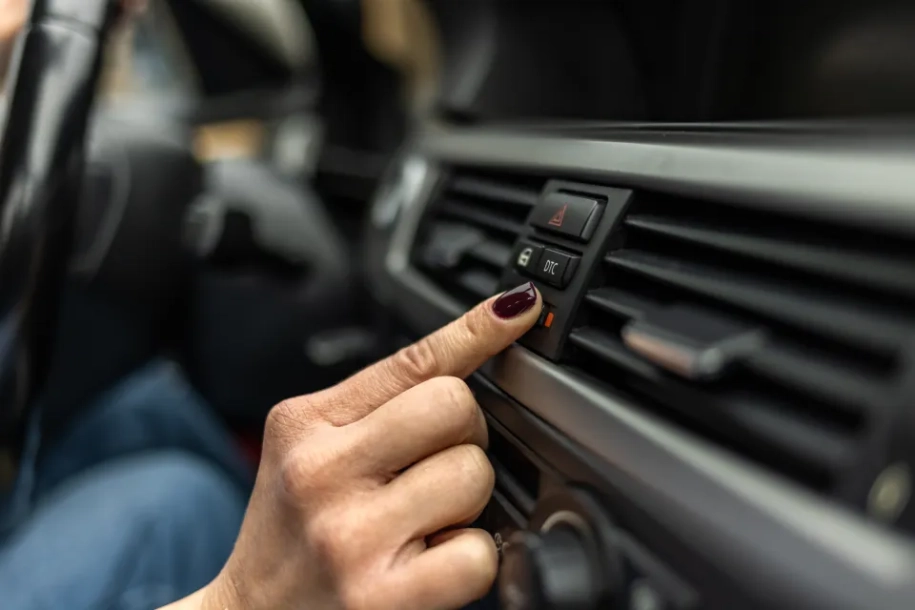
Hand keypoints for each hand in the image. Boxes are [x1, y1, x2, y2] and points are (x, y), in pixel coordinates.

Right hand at [177, 282, 540, 609]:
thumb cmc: (292, 532)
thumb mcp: (311, 451)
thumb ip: (375, 410)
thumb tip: (466, 365)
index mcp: (306, 424)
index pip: (410, 361)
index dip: (475, 330)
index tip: (520, 307)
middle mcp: (322, 472)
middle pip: (455, 406)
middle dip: (464, 436)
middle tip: (432, 468)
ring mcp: (352, 535)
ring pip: (475, 474)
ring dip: (467, 501)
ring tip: (422, 522)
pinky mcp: (384, 595)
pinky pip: (479, 552)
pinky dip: (470, 558)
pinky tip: (430, 563)